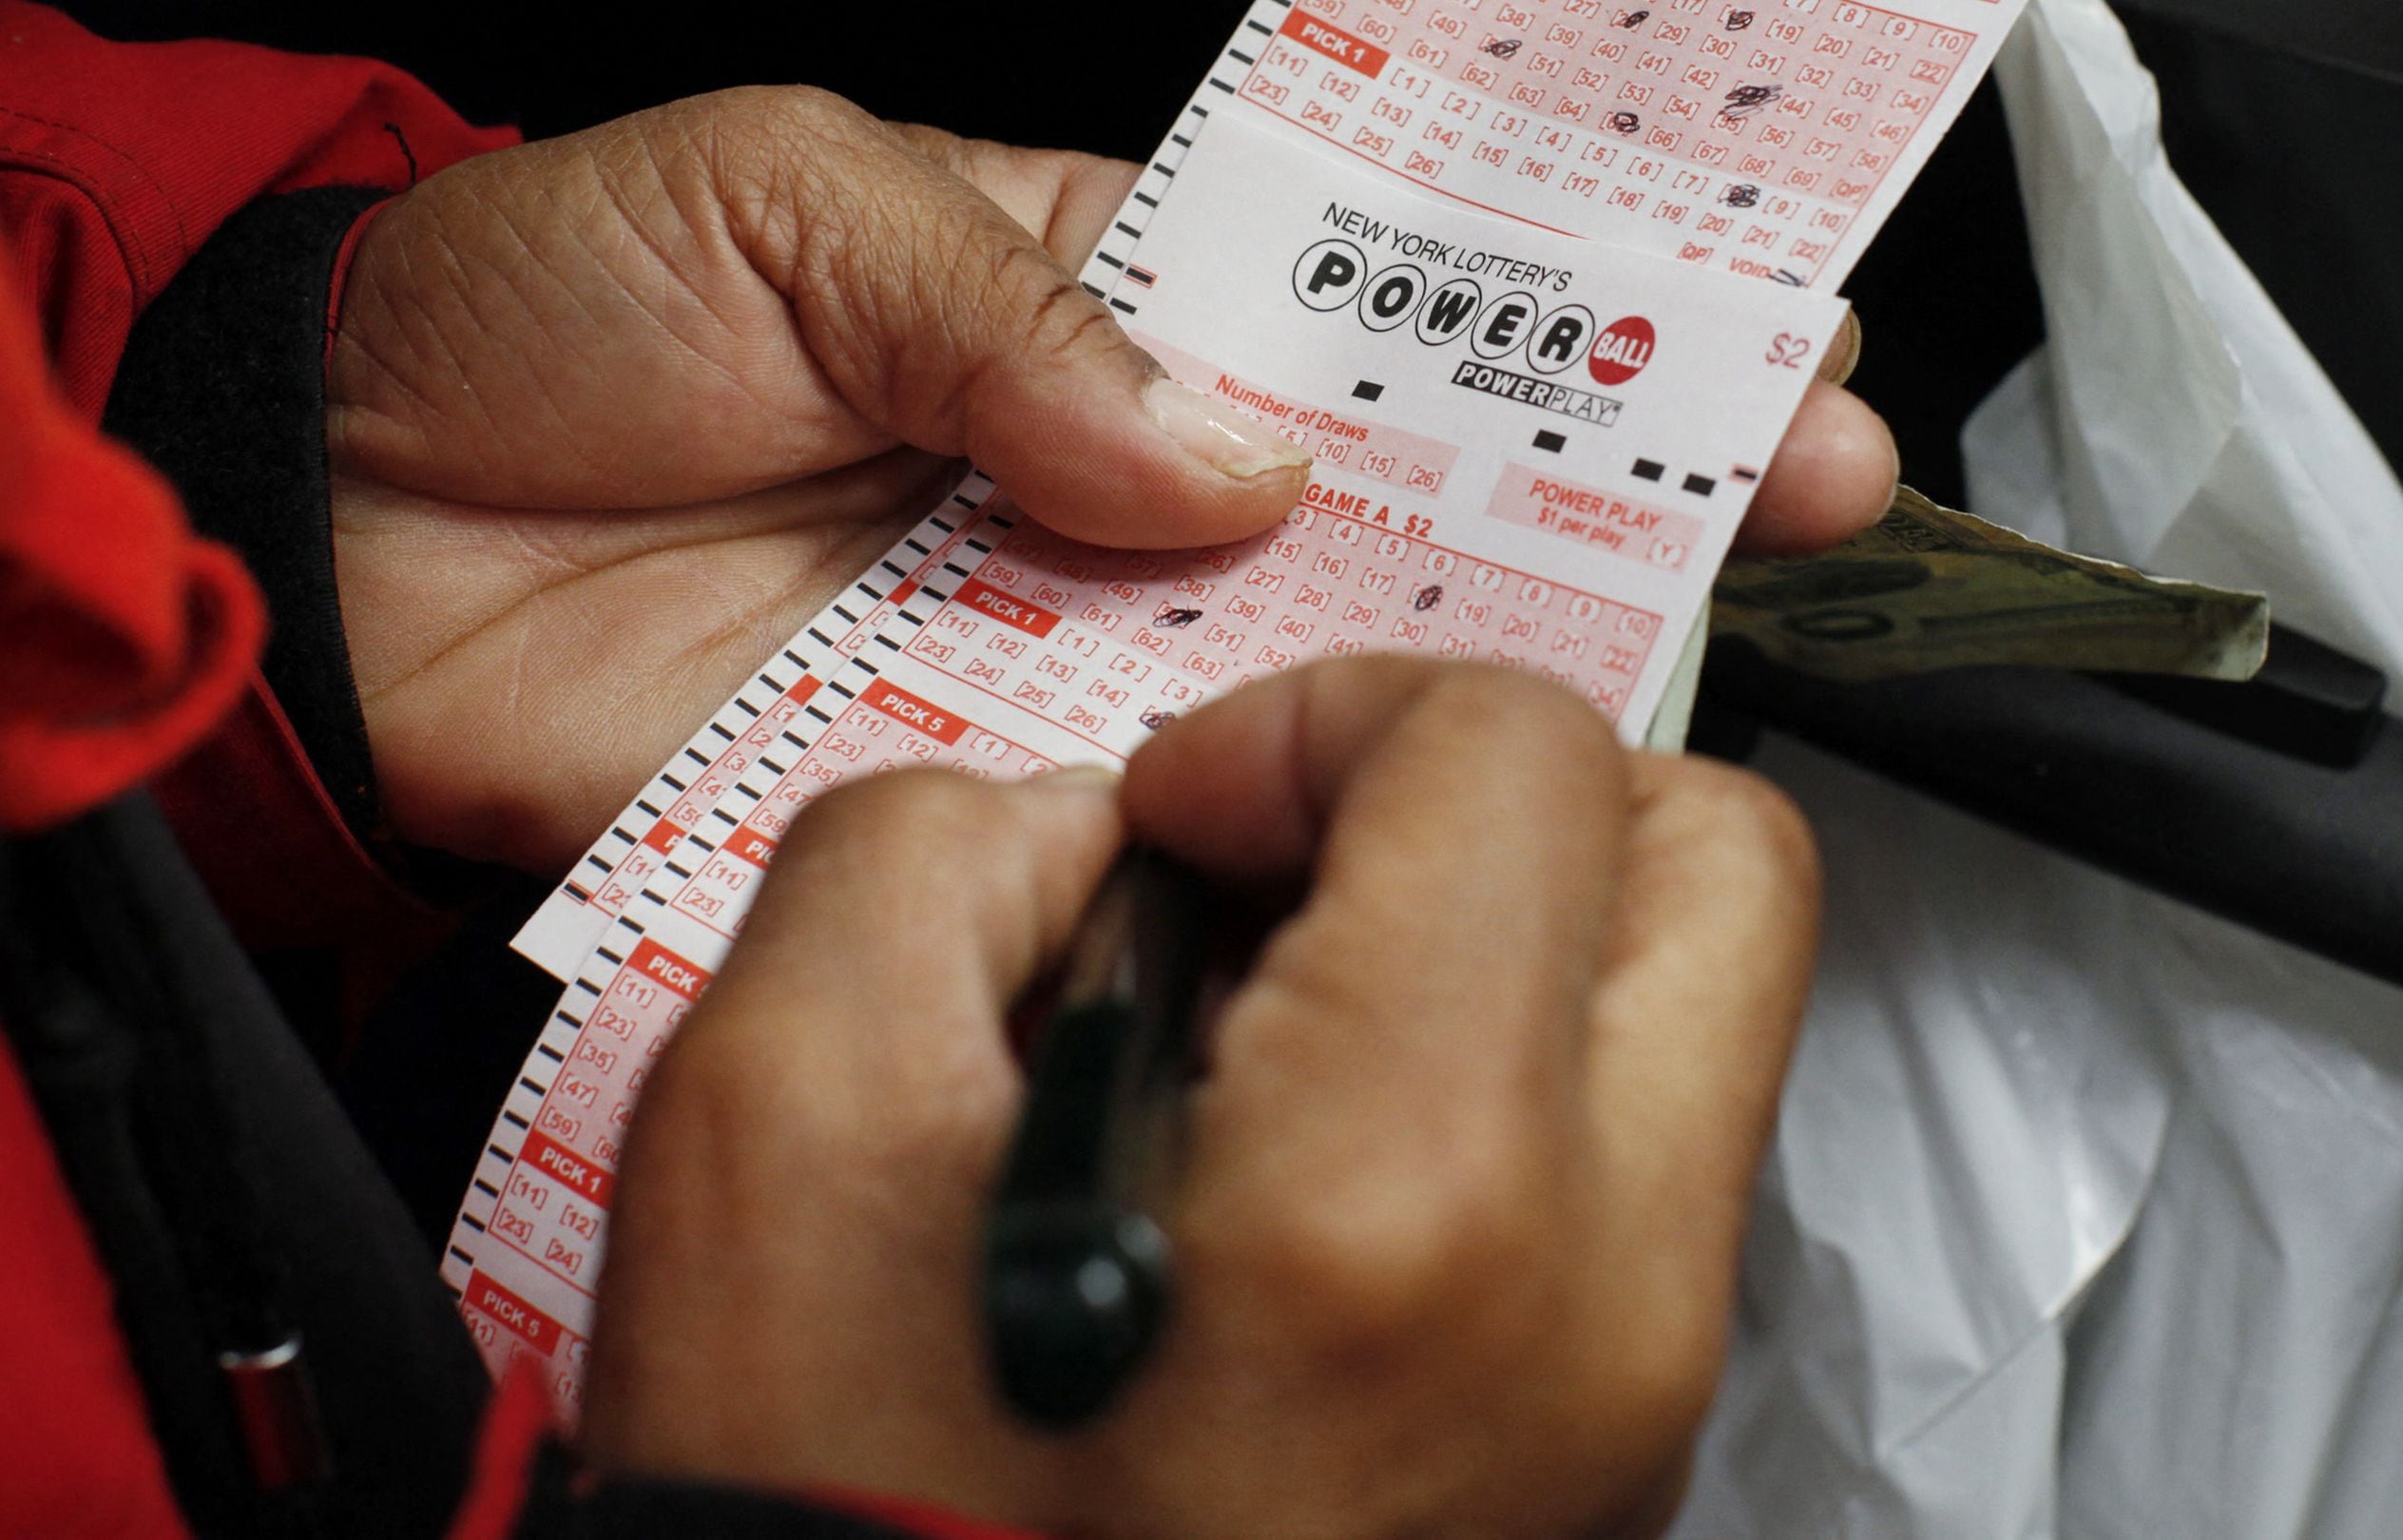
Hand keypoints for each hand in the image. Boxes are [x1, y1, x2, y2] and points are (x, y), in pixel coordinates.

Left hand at [326, 87, 1894, 875]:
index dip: (1554, 296)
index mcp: (1085, 292)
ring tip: (1643, 648)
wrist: (359, 542)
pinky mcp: (981, 772)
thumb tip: (1223, 445)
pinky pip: (1147, 800)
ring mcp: (1059, 636)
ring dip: (1465, 661)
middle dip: (1592, 479)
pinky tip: (1396, 804)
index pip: (1368, 284)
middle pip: (1389, 483)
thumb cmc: (543, 310)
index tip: (1738, 319)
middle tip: (1783, 486)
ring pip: (1303, 655)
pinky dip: (1259, 810)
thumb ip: (1022, 309)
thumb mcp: (793, 199)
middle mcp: (1105, 474)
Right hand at [582, 656, 1818, 1538]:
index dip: (1319, 716)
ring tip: (1250, 1030)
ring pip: (1680, 1022)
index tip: (1180, 817)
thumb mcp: (773, 1136)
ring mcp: (1632, 1405)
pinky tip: (1270, 1171)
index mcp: (1408, 1190)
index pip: (1521, 756)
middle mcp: (1599, 1305)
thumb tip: (1082, 832)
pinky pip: (1621, 1179)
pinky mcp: (1608, 1463)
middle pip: (1714, 867)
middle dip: (1491, 795)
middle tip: (1298, 849)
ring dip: (1482, 944)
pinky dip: (1476, 1099)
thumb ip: (928, 858)